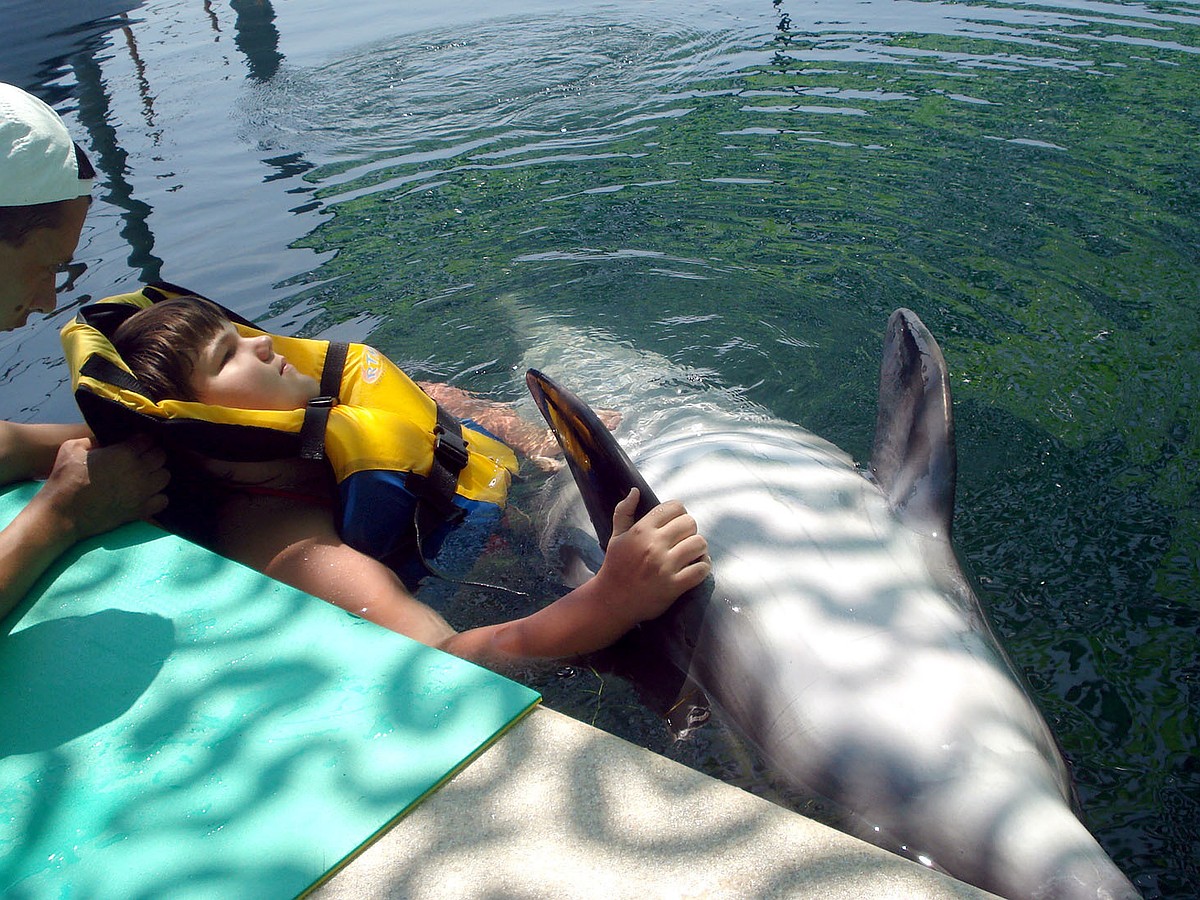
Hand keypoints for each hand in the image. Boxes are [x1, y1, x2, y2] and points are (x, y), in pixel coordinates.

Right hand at [41, 435, 168, 540]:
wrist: (62, 514)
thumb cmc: (65, 479)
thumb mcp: (72, 448)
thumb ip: (94, 439)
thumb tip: (106, 440)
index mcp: (124, 453)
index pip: (148, 440)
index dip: (142, 440)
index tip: (136, 443)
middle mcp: (138, 471)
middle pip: (161, 457)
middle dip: (153, 454)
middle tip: (141, 458)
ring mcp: (142, 492)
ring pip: (165, 477)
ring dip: (157, 473)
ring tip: (146, 475)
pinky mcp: (140, 510)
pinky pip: (163, 500)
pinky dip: (158, 496)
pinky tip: (147, 494)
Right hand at [596, 488, 709, 623]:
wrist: (612, 601)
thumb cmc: (615, 566)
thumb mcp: (616, 536)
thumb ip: (624, 512)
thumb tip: (635, 491)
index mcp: (641, 530)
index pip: (674, 507)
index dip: (679, 513)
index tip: (675, 523)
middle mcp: (654, 545)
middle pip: (690, 523)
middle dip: (689, 530)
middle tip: (683, 539)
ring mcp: (665, 566)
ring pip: (699, 544)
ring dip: (699, 548)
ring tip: (691, 553)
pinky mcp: (674, 586)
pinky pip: (702, 569)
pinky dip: (703, 566)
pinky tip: (696, 567)